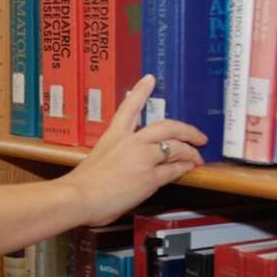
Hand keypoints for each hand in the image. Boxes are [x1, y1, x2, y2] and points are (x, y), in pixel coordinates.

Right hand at [62, 74, 206, 226]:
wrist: (78, 196)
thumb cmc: (81, 184)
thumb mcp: (97, 160)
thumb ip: (114, 158)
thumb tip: (125, 166)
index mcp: (113, 136)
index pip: (129, 107)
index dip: (141, 91)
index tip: (150, 79)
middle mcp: (130, 142)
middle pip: (166, 127)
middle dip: (187, 129)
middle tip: (198, 135)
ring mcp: (142, 158)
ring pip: (176, 147)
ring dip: (191, 152)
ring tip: (197, 157)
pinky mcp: (150, 177)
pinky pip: (175, 169)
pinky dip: (185, 167)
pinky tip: (190, 168)